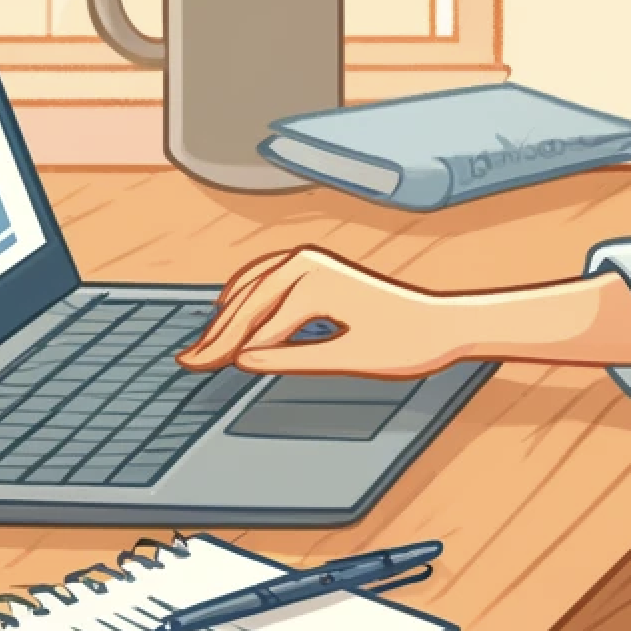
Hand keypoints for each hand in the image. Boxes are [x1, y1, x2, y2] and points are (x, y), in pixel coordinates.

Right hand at [180, 248, 468, 377]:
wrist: (442, 324)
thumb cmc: (405, 344)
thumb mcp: (348, 361)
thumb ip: (293, 359)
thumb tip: (245, 359)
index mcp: (315, 284)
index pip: (257, 324)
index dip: (224, 351)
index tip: (197, 369)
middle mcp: (309, 263)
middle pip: (248, 302)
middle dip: (217, 333)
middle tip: (187, 362)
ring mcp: (312, 261)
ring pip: (254, 287)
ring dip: (227, 315)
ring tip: (202, 345)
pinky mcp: (317, 267)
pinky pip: (267, 276)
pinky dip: (244, 294)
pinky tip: (229, 305)